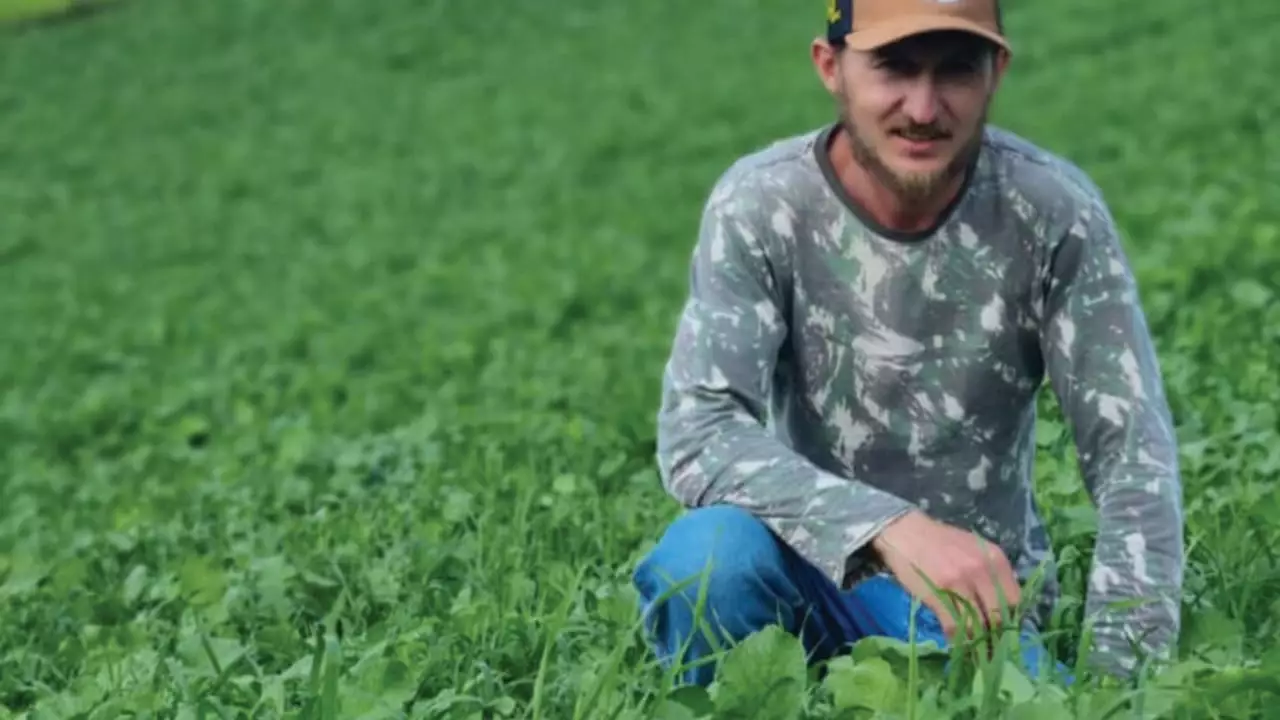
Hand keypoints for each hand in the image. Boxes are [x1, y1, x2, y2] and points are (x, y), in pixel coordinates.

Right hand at [871, 510, 1021, 643]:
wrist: (905, 533)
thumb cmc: (941, 542)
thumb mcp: (975, 549)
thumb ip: (992, 573)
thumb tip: (1004, 606)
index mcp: (995, 559)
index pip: (1015, 600)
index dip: (1011, 618)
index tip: (1004, 628)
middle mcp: (981, 571)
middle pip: (998, 616)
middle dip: (995, 635)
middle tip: (991, 645)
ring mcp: (959, 584)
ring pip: (977, 625)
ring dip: (977, 642)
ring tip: (977, 652)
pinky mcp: (937, 595)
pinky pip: (954, 627)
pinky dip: (957, 640)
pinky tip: (957, 643)